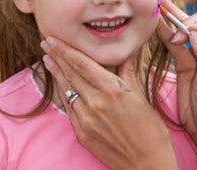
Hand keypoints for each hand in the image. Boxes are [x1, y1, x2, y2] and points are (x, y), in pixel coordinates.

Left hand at [40, 39, 176, 169]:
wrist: (147, 164)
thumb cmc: (150, 130)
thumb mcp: (141, 96)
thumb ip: (128, 72)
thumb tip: (126, 53)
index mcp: (112, 90)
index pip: (83, 64)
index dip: (67, 50)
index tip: (54, 39)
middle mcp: (95, 103)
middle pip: (71, 74)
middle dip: (57, 56)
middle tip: (46, 43)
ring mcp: (86, 119)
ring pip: (67, 90)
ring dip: (57, 73)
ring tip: (47, 59)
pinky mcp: (82, 133)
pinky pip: (69, 107)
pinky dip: (64, 92)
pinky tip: (60, 84)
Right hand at [157, 0, 196, 168]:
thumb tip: (194, 32)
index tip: (191, 32)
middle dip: (188, 23)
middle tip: (178, 38)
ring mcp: (196, 50)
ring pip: (184, 26)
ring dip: (171, 16)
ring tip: (157, 2)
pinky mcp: (182, 57)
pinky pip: (172, 40)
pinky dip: (163, 30)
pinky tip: (154, 19)